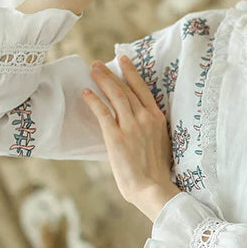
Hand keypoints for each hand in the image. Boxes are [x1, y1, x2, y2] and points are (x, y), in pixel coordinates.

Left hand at [81, 56, 178, 213]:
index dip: (131, 73)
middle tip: (98, 63)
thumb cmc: (156, 171)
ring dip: (102, 80)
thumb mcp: (160, 142)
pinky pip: (103, 113)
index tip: (123, 60)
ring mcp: (130, 126)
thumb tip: (139, 122)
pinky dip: (94, 100)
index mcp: (157, 118)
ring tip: (92, 70)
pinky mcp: (116, 136)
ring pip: (115, 96)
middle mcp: (144, 118)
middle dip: (111, 73)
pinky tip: (86, 92)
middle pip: (125, 89)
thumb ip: (150, 128)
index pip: (142, 89)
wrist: (152, 187)